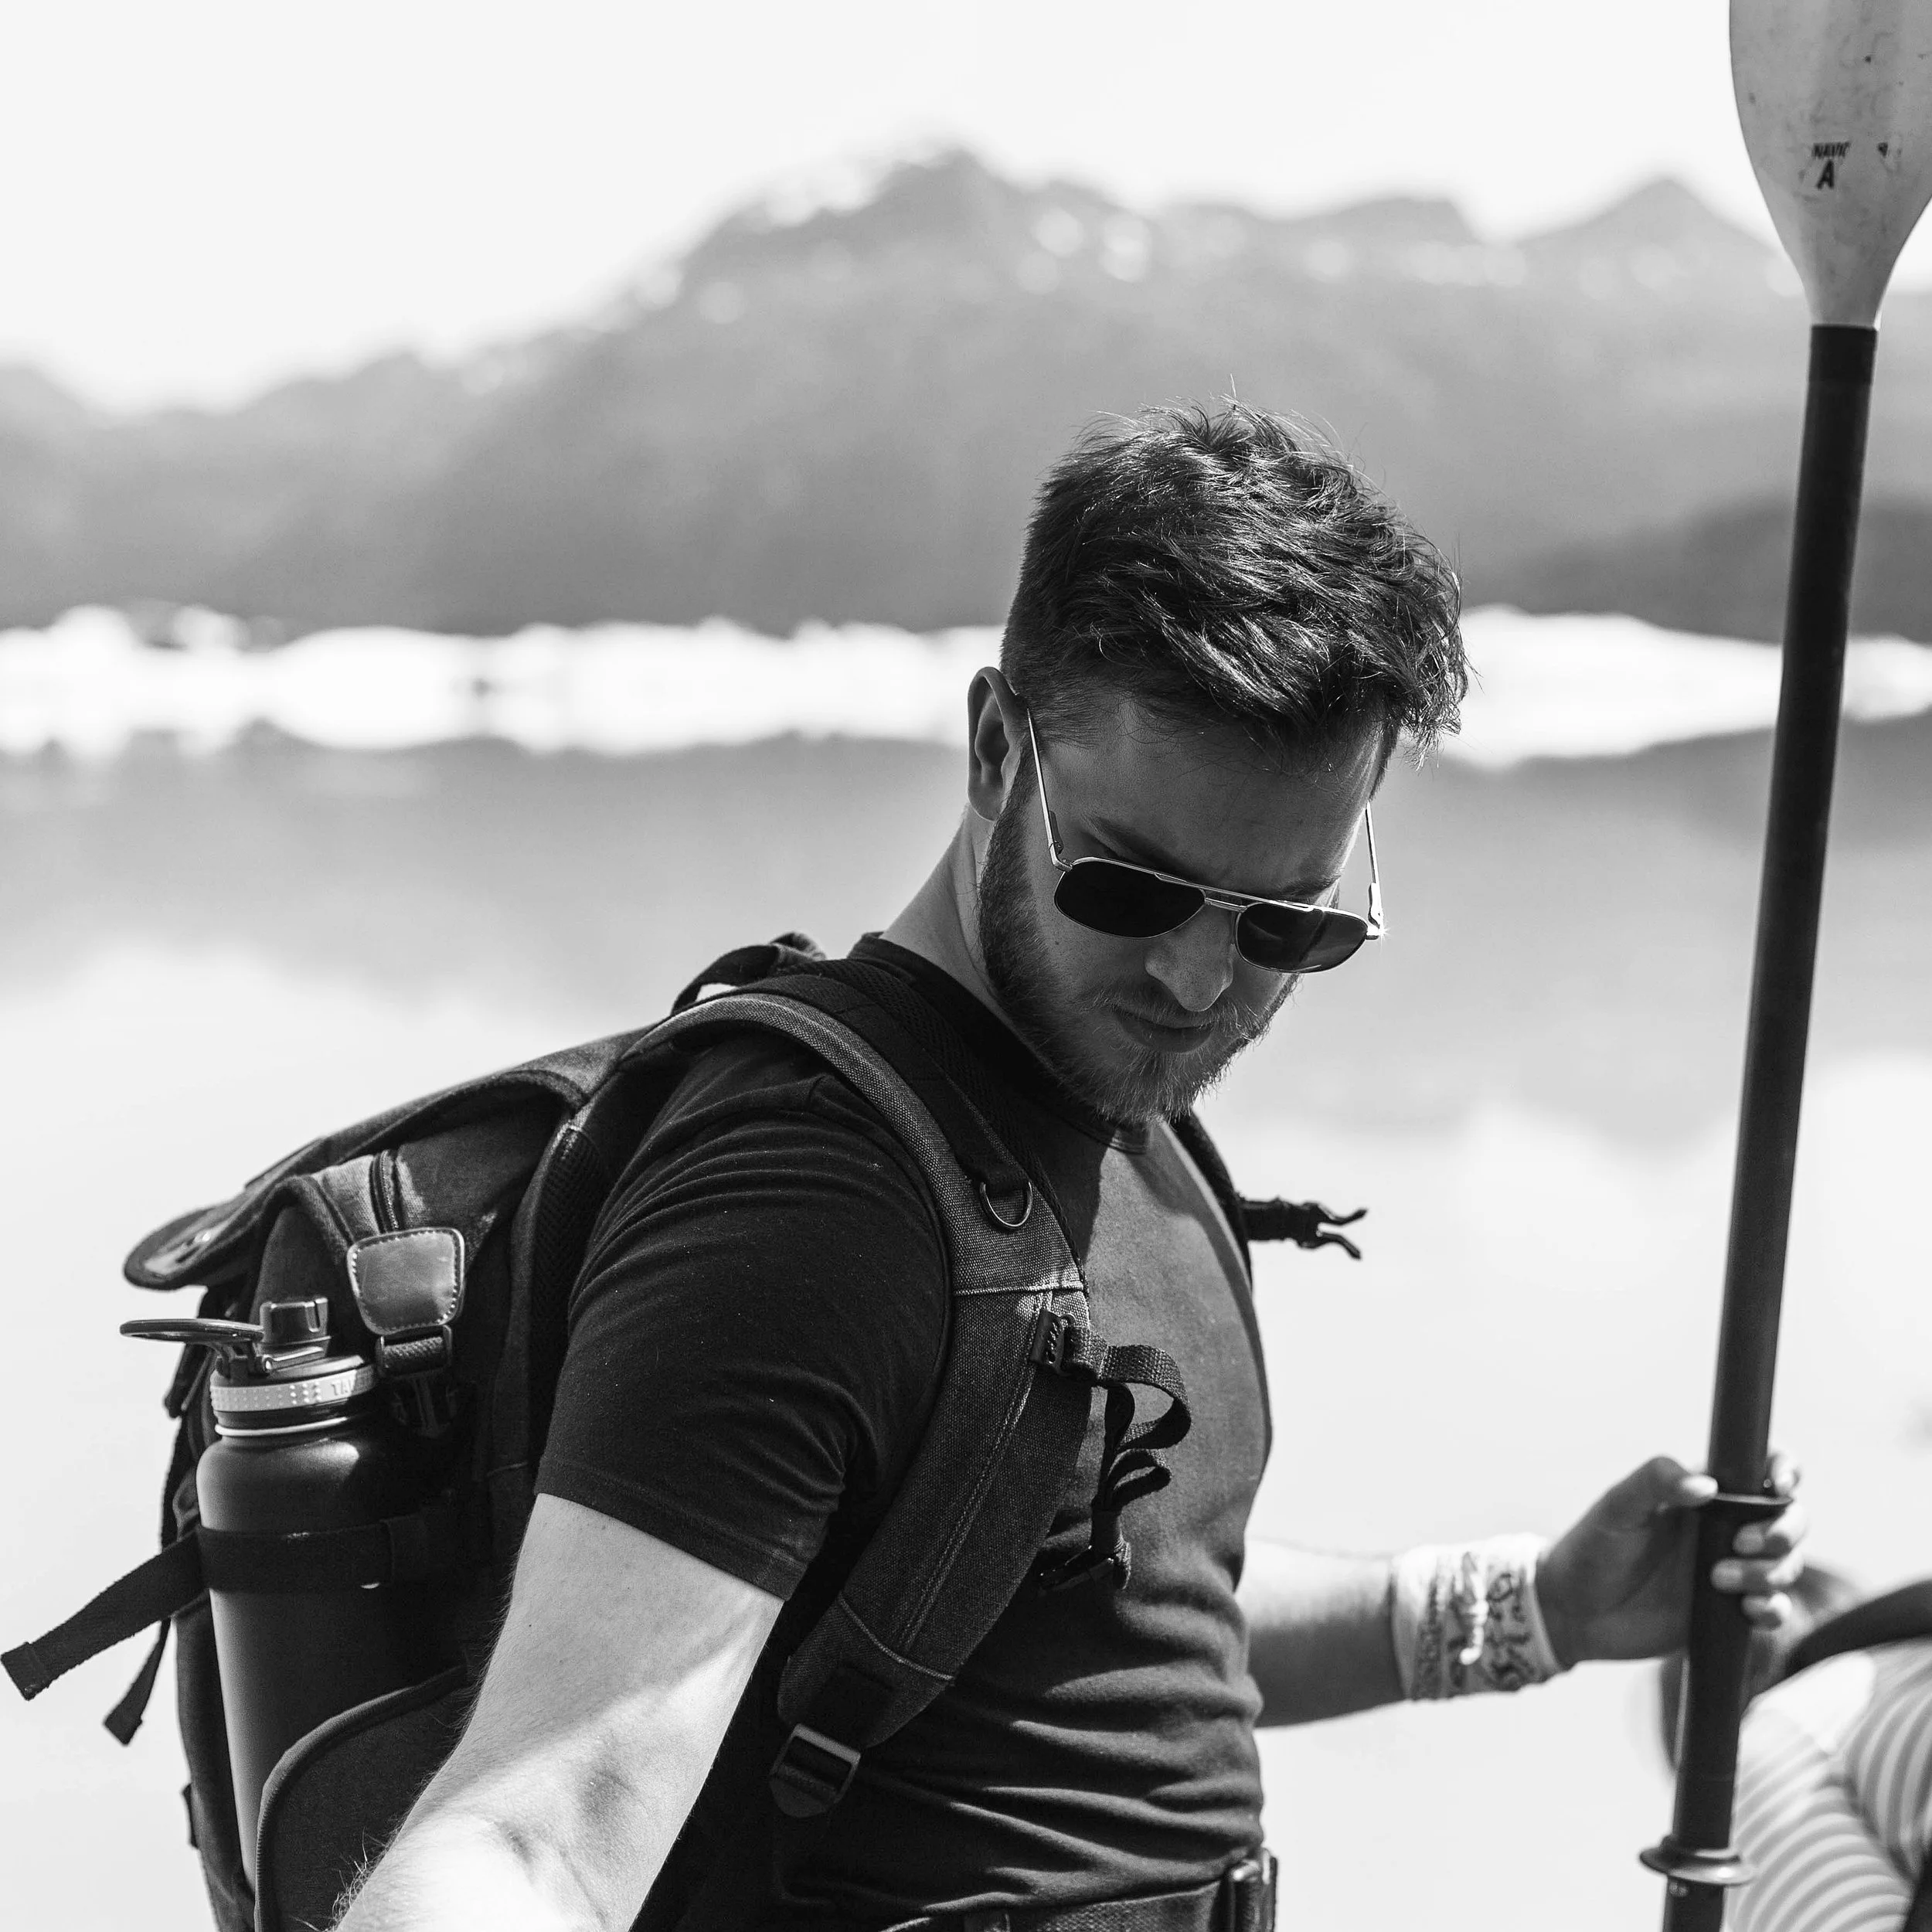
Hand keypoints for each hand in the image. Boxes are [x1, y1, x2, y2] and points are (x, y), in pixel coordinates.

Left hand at [1535, 1453, 1804, 1666]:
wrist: (1575, 1611)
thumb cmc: (1592, 1547)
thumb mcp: (1617, 1506)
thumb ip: (1655, 1481)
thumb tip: (1708, 1484)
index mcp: (1704, 1495)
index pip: (1759, 1471)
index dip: (1784, 1469)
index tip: (1779, 1483)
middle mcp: (1725, 1529)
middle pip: (1788, 1519)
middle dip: (1784, 1529)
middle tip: (1744, 1543)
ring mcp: (1732, 1570)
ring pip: (1786, 1564)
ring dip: (1770, 1571)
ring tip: (1718, 1578)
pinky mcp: (1730, 1613)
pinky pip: (1774, 1609)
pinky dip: (1773, 1608)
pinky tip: (1748, 1609)